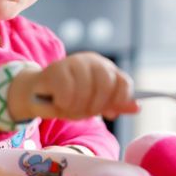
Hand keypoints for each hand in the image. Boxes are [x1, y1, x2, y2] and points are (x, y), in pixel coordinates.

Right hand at [7, 52, 138, 120]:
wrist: (39, 95)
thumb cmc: (70, 100)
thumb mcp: (95, 105)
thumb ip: (115, 105)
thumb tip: (137, 107)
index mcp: (106, 69)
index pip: (123, 82)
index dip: (119, 100)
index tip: (109, 114)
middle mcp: (93, 61)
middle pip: (106, 84)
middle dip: (96, 105)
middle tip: (84, 113)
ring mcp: (74, 62)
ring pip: (86, 89)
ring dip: (77, 106)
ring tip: (69, 108)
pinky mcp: (56, 69)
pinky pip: (67, 92)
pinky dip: (63, 103)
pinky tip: (58, 102)